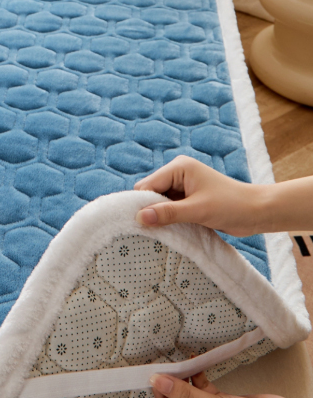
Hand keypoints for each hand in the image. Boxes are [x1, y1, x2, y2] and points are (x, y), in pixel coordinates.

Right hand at [133, 155, 263, 235]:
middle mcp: (178, 173)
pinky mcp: (188, 198)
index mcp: (179, 167)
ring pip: (158, 202)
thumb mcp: (197, 210)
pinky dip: (168, 218)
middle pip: (150, 192)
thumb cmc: (232, 206)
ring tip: (164, 230)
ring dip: (160, 216)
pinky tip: (171, 229)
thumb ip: (167, 213)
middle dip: (150, 210)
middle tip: (154, 229)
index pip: (147, 185)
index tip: (141, 224)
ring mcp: (183, 186)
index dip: (142, 204)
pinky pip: (168, 208)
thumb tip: (139, 218)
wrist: (258, 212)